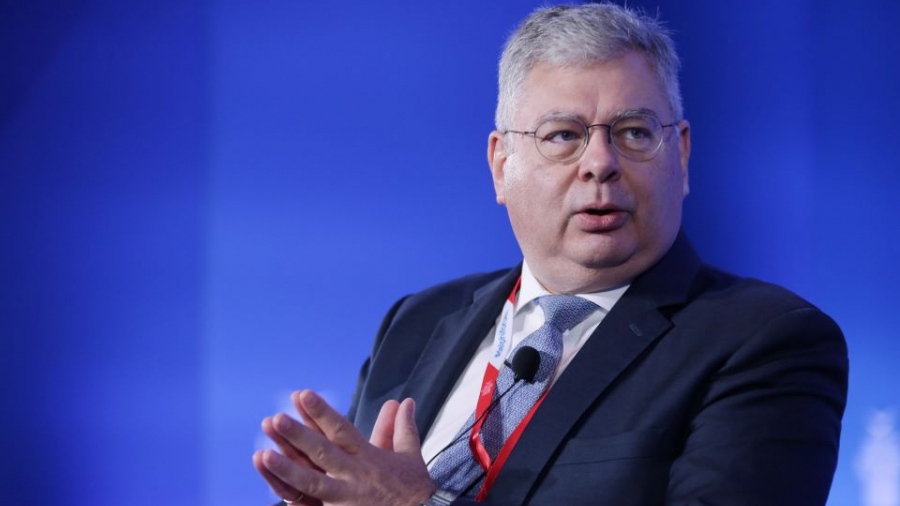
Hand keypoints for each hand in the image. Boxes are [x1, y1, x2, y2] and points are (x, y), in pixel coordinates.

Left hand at [253, 390, 436, 505]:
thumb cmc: (413, 490)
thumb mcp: (410, 456)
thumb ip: (403, 428)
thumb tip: (404, 401)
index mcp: (368, 457)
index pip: (341, 430)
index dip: (321, 412)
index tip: (301, 394)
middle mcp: (354, 475)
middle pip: (322, 453)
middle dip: (298, 436)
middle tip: (275, 419)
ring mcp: (346, 499)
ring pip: (311, 483)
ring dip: (286, 469)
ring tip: (262, 455)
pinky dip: (293, 498)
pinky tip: (275, 489)